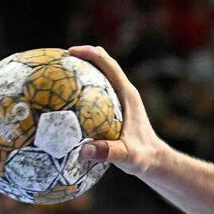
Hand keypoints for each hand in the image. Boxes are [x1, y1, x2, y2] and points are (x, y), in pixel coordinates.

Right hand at [68, 45, 165, 177]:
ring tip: (58, 74)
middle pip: (102, 63)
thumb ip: (108, 152)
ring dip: (82, 70)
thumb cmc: (143, 157)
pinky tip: (66, 98)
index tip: (70, 52)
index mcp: (127, 94)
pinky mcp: (116, 107)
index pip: (108, 64)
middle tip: (59, 60)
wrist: (154, 161)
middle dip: (83, 57)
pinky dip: (83, 88)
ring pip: (100, 75)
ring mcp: (120, 98)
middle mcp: (123, 92)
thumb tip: (84, 150)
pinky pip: (97, 91)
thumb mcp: (126, 155)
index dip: (90, 53)